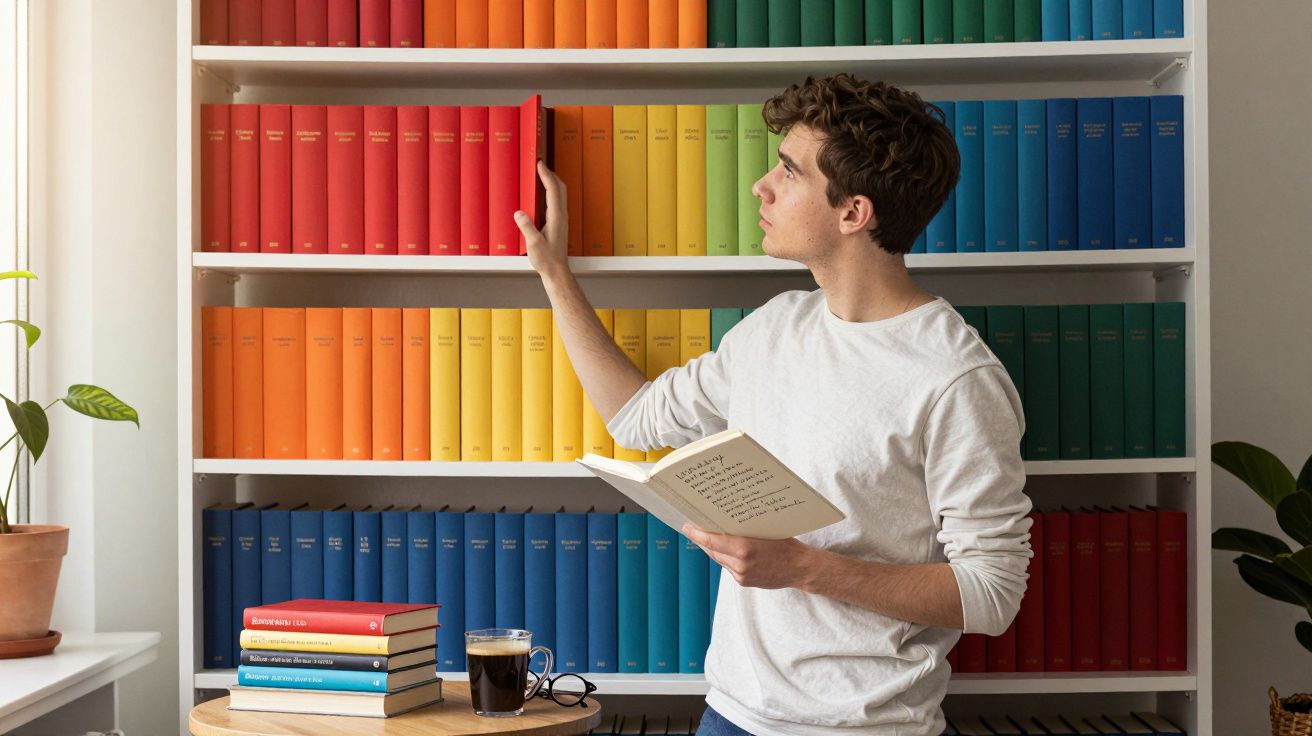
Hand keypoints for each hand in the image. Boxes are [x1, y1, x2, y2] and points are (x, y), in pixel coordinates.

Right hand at [514, 160, 569, 280]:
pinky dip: (551, 192)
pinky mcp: (559, 224)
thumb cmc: (547, 260)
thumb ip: (526, 227)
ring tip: (541, 175)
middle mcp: (561, 216)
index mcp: (556, 217)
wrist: (557, 271)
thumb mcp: (533, 244)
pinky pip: (557, 202)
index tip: (539, 164)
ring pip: (560, 195)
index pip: (553, 190)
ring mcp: (561, 219)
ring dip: (552, 182)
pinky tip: (543, 194)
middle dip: (551, 174)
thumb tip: (519, 212)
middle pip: (560, 188)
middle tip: (540, 165)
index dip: (546, 175)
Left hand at [682, 523, 817, 590]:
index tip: (687, 525)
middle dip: (701, 539)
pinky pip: (727, 567)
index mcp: (745, 548)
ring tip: (703, 536)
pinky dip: (723, 557)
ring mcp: (741, 575)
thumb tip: (723, 519)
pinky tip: (721, 548)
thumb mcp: (765, 530)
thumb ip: (744, 530)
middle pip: (712, 550)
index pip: (713, 540)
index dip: (697, 533)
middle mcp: (740, 564)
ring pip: (719, 559)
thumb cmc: (786, 544)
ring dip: (711, 548)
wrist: (800, 569)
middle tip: (692, 527)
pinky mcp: (743, 582)